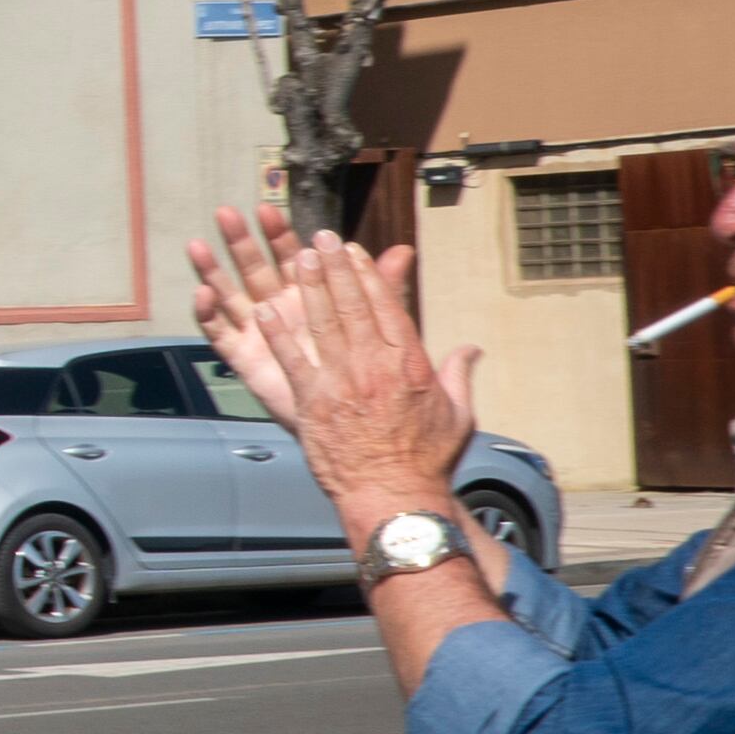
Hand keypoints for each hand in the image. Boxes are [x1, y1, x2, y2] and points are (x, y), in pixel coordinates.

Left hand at [185, 206, 478, 519]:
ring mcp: (342, 383)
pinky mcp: (313, 403)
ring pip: (322, 324)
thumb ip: (459, 375)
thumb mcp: (457, 414)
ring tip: (296, 258)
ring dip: (309, 289)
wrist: (395, 495)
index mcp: (410, 364)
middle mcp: (375, 367)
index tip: (356, 251)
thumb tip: (471, 349)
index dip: (369, 274)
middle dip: (336, 267)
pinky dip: (277, 336)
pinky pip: (292, 361)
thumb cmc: (426, 459)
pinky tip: (264, 311)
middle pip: (352, 305)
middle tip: (321, 238)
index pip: (387, 307)